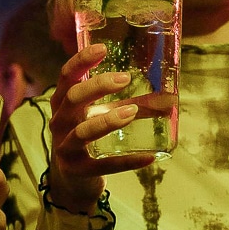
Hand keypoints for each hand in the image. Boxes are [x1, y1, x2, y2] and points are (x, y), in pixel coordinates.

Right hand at [45, 44, 157, 212]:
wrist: (72, 181)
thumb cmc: (86, 137)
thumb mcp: (99, 115)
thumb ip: (127, 103)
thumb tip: (168, 98)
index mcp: (62, 102)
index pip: (66, 76)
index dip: (81, 61)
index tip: (102, 48)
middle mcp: (59, 122)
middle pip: (72, 98)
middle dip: (97, 86)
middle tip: (125, 78)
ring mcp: (65, 147)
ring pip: (82, 131)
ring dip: (108, 121)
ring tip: (132, 112)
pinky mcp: (77, 170)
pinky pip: (102, 165)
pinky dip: (127, 161)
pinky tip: (149, 157)